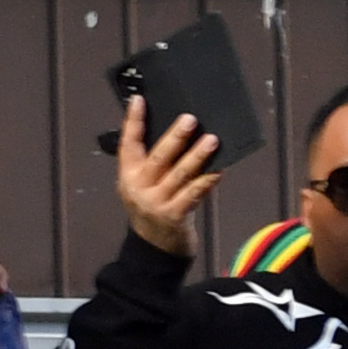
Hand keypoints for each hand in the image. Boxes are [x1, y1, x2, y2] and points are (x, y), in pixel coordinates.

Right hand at [113, 100, 221, 258]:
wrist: (154, 248)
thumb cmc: (153, 209)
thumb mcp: (143, 185)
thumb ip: (153, 164)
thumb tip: (178, 135)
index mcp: (128, 175)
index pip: (128, 142)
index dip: (133, 120)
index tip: (139, 99)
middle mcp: (139, 187)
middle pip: (159, 156)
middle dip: (176, 136)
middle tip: (190, 119)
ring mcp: (156, 202)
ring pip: (180, 173)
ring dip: (198, 155)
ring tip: (212, 140)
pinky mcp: (174, 214)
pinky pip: (194, 193)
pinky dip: (208, 180)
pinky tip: (219, 169)